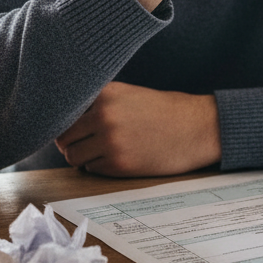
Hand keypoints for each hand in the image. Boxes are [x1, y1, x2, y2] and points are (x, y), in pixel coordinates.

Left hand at [55, 82, 220, 176]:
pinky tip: (119, 157)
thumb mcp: (130, 94)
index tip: (75, 126)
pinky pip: (91, 169)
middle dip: (72, 141)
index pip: (65, 111)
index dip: (68, 121)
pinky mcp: (119, 164)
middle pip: (64, 136)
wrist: (198, 128)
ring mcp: (110, 141)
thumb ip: (100, 103)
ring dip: (83, 156)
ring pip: (73, 155)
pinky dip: (99, 166)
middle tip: (88, 142)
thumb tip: (64, 121)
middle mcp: (104, 115)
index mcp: (106, 93)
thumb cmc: (166, 111)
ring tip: (102, 151)